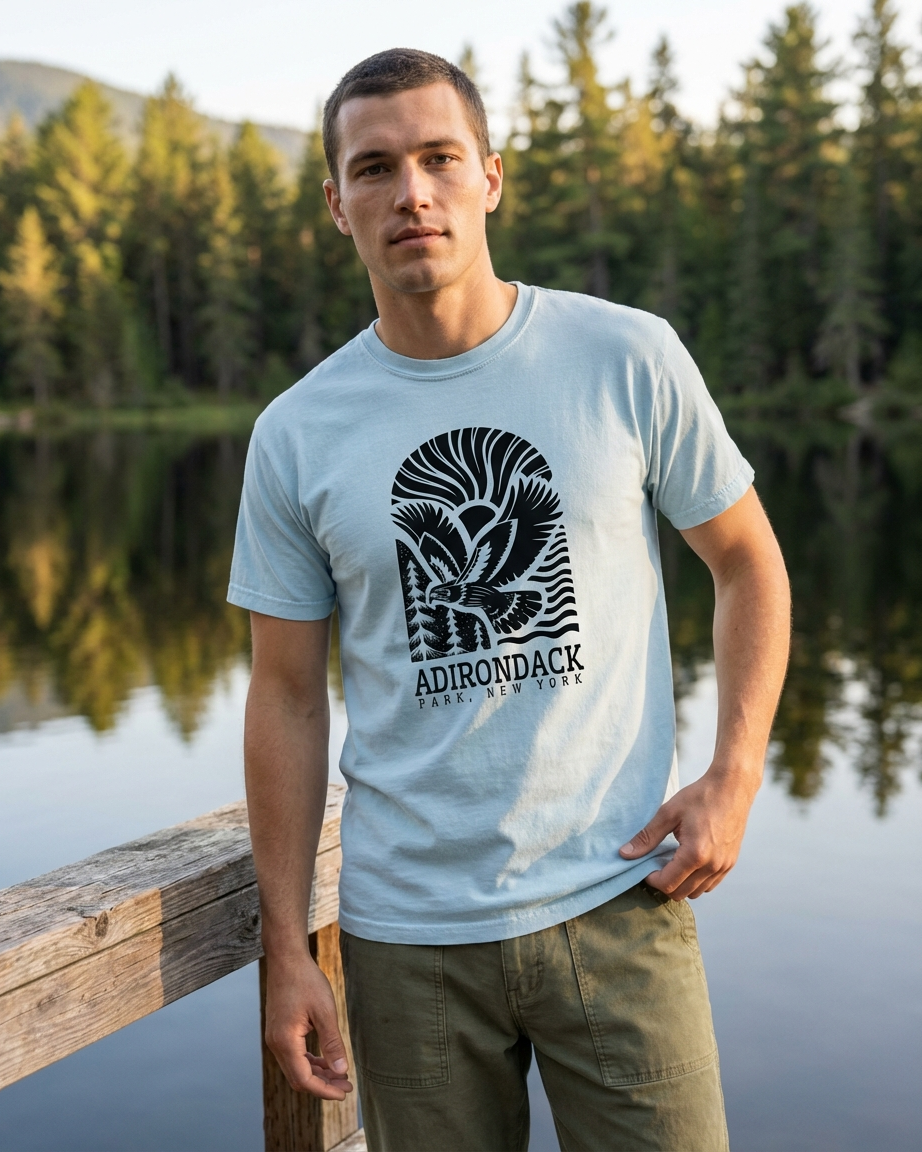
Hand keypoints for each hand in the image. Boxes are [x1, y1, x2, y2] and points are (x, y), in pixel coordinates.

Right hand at [263, 952, 353, 1099]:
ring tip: (340, 1075)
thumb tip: (341, 1070)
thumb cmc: (306, 981)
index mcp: (285, 1042)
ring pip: (296, 1068)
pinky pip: (293, 1056)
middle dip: (323, 1085)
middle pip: (298, 1078)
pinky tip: (326, 1060)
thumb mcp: (325, 1011)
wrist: (287, 959)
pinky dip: (310, 1062)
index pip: (304, 1079)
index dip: (325, 1090)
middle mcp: (276, 1044)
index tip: (344, 1093)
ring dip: (317, 1074)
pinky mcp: (278, 1032)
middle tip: (347, 1085)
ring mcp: (275, 1038)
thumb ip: (332, 1043)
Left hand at [618, 768, 758, 900]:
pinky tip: (688, 862)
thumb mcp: (668, 813)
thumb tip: (625, 854)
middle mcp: (712, 865)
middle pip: (681, 893)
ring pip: (696, 892)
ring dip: (681, 883)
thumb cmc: (700, 796)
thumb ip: (646, 837)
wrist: (732, 787)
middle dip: (665, 883)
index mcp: (695, 854)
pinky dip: (696, 880)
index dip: (651, 879)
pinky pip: (710, 885)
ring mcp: (724, 866)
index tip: (645, 866)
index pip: (668, 884)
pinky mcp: (730, 863)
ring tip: (673, 862)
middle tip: (657, 864)